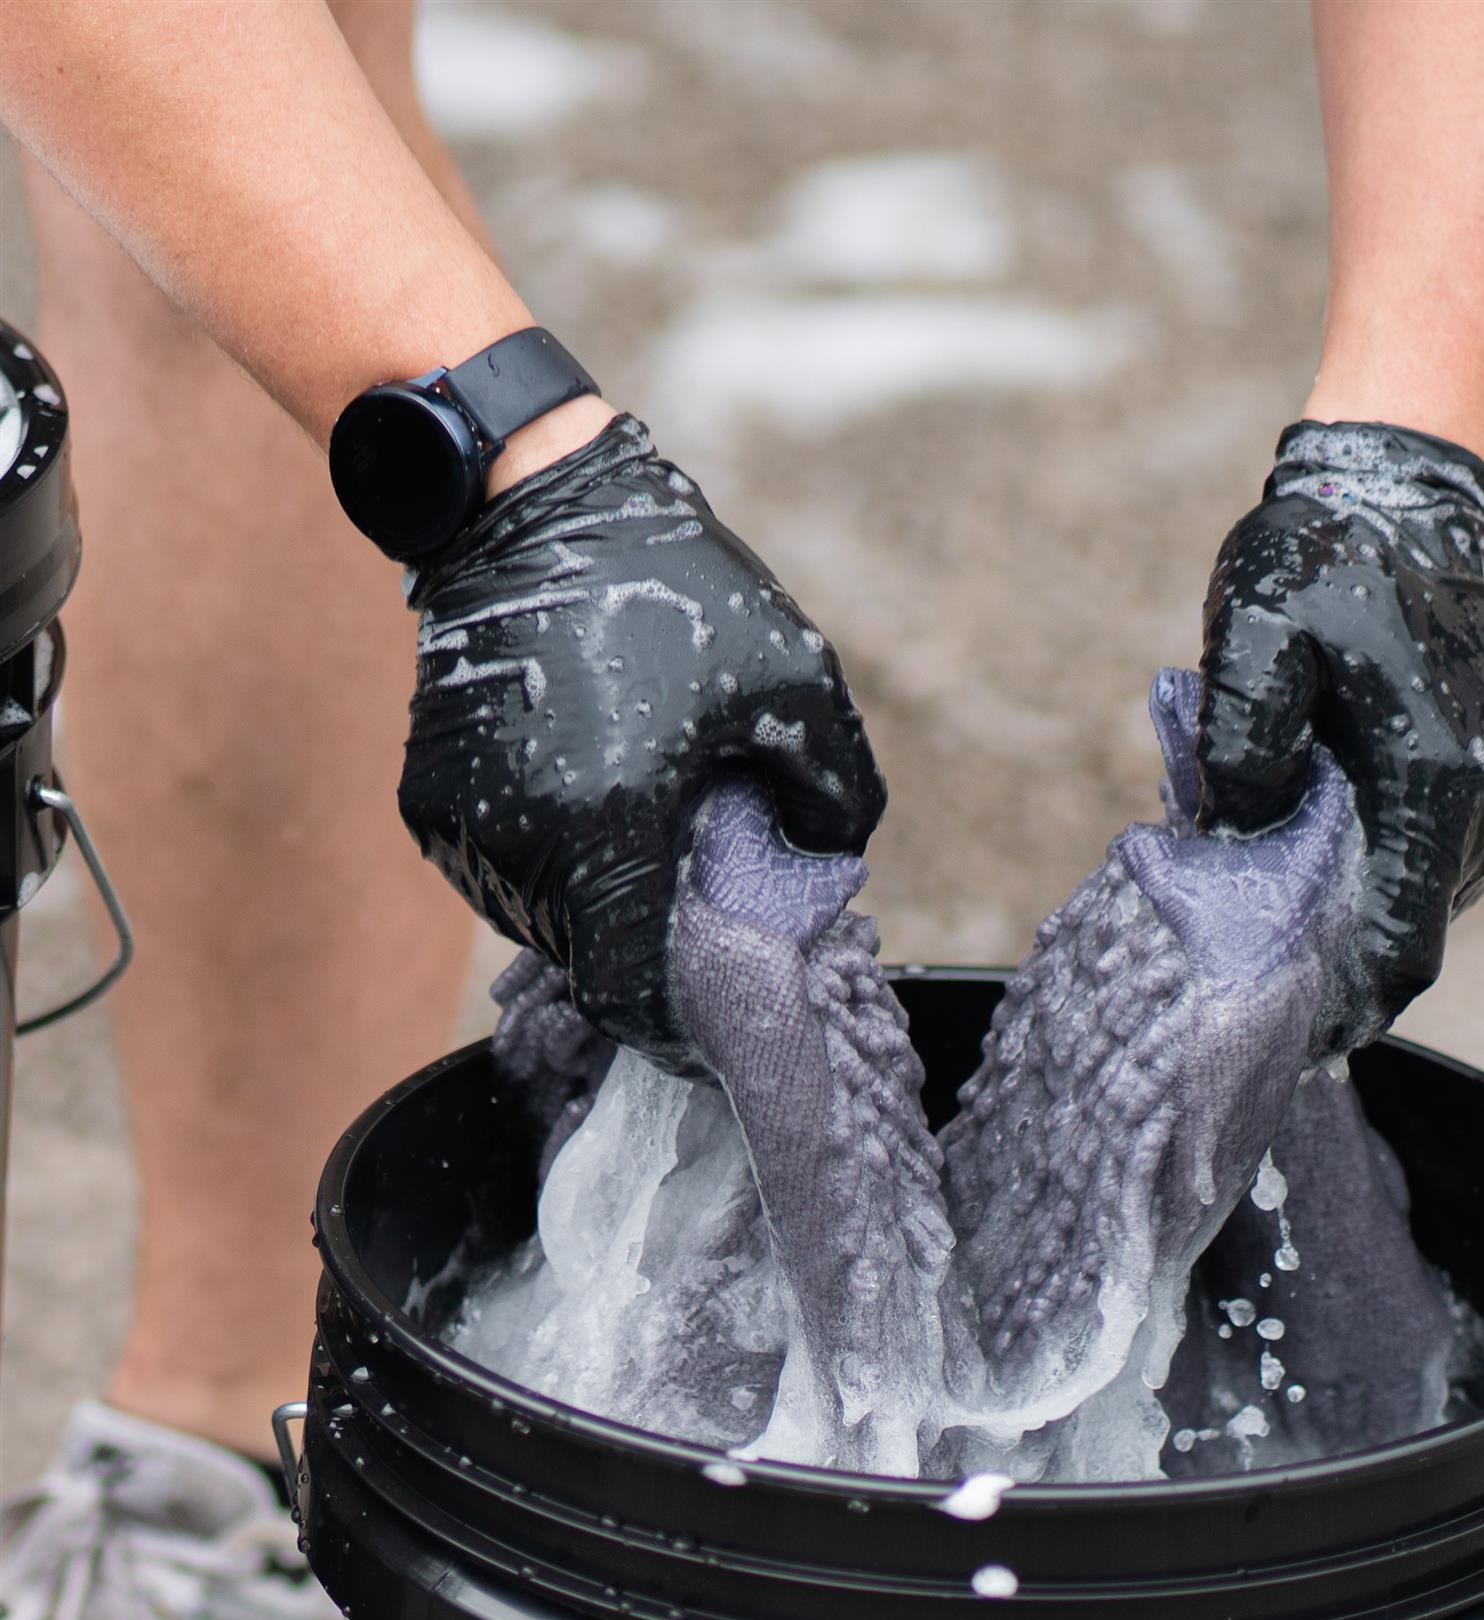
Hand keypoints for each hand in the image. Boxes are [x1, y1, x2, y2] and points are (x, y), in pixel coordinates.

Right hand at [400, 413, 885, 1069]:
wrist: (526, 509)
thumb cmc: (670, 592)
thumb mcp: (793, 682)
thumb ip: (837, 791)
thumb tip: (830, 861)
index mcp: (606, 828)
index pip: (624, 995)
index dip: (669, 1026)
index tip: (704, 1017)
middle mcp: (517, 844)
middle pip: (585, 959)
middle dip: (641, 949)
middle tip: (690, 901)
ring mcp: (460, 826)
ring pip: (536, 922)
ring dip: (593, 908)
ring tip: (639, 838)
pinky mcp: (425, 801)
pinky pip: (497, 872)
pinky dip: (548, 865)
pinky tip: (587, 800)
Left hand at [1195, 421, 1483, 1051]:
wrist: (1416, 486)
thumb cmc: (1329, 556)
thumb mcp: (1257, 639)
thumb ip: (1240, 748)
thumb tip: (1234, 839)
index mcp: (1439, 784)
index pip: (1399, 949)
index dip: (1339, 1010)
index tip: (1278, 1042)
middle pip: (1408, 936)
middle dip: (1327, 967)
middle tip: (1242, 982)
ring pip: (1417, 901)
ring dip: (1344, 916)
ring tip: (1259, 909)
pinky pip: (1427, 860)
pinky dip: (1369, 874)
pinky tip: (1303, 853)